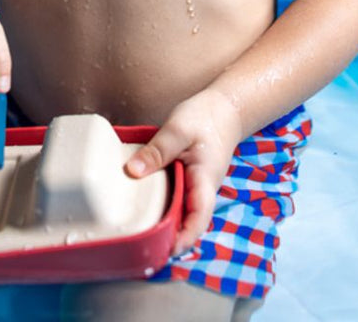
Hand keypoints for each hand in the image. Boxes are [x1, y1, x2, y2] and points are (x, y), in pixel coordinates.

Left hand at [124, 89, 242, 255]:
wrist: (224, 108)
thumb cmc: (206, 117)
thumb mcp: (178, 129)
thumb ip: (157, 150)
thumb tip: (132, 172)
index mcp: (205, 181)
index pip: (198, 219)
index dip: (184, 238)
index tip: (166, 249)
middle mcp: (202, 190)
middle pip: (188, 223)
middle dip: (169, 237)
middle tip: (142, 246)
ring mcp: (196, 186)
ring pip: (182, 212)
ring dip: (165, 222)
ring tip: (139, 230)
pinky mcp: (189, 180)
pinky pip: (177, 199)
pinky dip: (163, 205)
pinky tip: (143, 203)